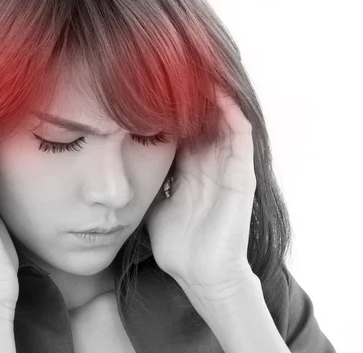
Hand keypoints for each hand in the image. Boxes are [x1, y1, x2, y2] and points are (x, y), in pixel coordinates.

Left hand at [145, 85, 257, 297]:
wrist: (201, 275)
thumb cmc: (179, 246)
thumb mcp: (154, 207)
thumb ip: (147, 186)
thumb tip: (122, 171)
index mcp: (188, 172)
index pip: (180, 131)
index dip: (169, 110)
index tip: (150, 88)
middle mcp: (208, 166)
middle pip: (201, 121)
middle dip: (191, 97)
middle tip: (175, 68)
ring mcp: (226, 170)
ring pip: (223, 123)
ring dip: (214, 98)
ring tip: (200, 70)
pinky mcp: (241, 178)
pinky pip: (240, 139)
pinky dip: (233, 116)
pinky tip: (220, 95)